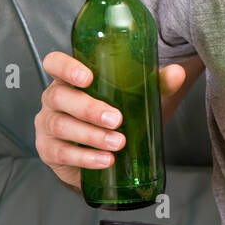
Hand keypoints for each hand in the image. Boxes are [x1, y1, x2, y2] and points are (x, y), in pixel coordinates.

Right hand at [34, 50, 187, 192]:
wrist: (104, 150)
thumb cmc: (115, 112)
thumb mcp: (136, 96)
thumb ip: (156, 82)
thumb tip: (176, 73)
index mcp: (70, 79)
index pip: (55, 64)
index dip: (65, 68)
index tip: (86, 77)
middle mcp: (54, 98)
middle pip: (60, 97)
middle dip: (88, 108)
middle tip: (116, 119)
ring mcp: (47, 125)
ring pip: (61, 126)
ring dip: (91, 136)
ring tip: (117, 143)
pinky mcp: (49, 150)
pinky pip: (62, 153)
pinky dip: (85, 158)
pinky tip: (105, 160)